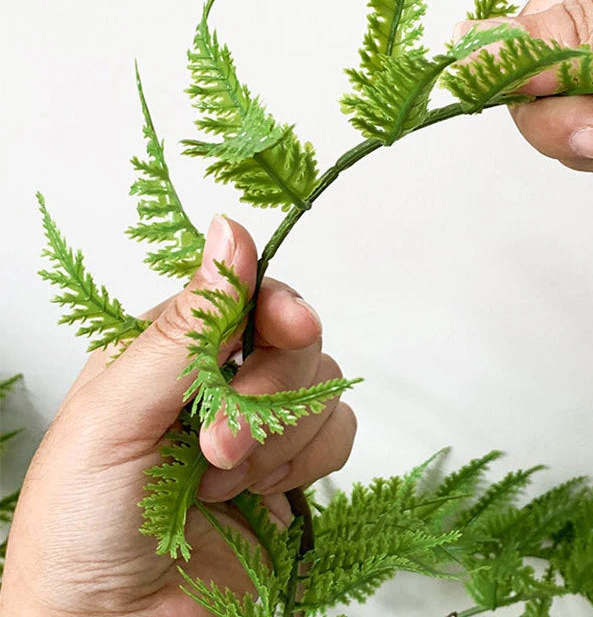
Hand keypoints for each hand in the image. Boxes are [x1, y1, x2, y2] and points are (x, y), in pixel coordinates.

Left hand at [0, 216, 355, 615]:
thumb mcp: (115, 417)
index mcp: (166, 352)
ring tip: (220, 480)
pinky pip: (339, 431)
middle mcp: (217, 380)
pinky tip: (258, 493)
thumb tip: (230, 231)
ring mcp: (260, 424)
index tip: (284, 326)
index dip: (270, 304)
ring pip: (321, 383)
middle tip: (215, 444)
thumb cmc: (83, 532)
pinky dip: (307, 462)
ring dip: (278, 436)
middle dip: (262, 393)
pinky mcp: (293, 467)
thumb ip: (183, 327)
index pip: (241, 292)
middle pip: (290, 336)